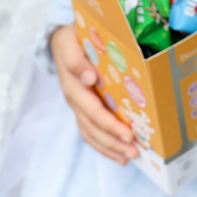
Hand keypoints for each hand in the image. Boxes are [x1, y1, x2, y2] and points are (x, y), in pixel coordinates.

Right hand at [49, 24, 137, 164]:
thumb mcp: (70, 41)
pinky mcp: (82, 110)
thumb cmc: (72, 39)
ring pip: (91, 133)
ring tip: (129, 158)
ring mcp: (77, 106)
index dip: (109, 123)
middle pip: (92, 126)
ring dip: (110, 148)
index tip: (127, 133)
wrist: (62, 42)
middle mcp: (74, 99)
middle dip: (114, 141)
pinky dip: (103, 146)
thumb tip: (87, 78)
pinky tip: (118, 156)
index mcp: (73, 84)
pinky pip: (90, 132)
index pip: (92, 109)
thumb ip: (76, 59)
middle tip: (134, 151)